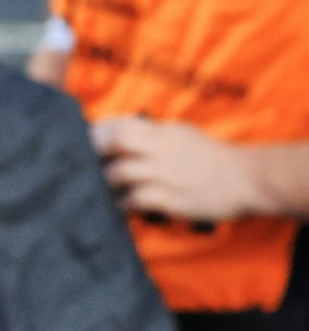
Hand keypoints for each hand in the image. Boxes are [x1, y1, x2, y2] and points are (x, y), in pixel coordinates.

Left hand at [91, 117, 257, 222]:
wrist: (246, 178)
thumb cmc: (208, 157)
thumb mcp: (180, 134)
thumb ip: (150, 133)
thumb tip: (114, 133)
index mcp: (163, 131)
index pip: (121, 122)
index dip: (98, 132)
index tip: (84, 143)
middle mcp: (163, 148)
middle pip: (117, 140)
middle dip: (95, 152)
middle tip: (84, 166)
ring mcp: (168, 174)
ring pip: (122, 172)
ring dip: (106, 182)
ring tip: (102, 189)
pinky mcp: (174, 199)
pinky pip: (137, 199)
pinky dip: (123, 204)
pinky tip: (121, 207)